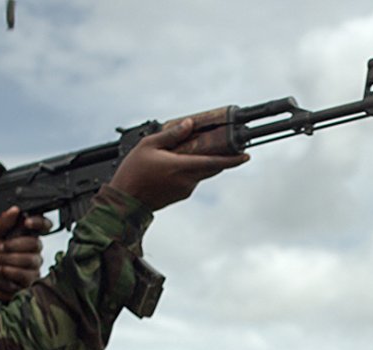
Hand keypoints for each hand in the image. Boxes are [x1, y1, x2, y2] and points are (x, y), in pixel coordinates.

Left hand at [0, 207, 48, 301]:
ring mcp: (34, 266)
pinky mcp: (30, 281)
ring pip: (30, 260)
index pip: (44, 225)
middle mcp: (34, 249)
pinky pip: (25, 275)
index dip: (40, 222)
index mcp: (27, 234)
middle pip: (36, 243)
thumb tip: (15, 209)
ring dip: (9, 259)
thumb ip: (3, 222)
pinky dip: (9, 272)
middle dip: (13, 245)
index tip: (26, 222)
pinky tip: (1, 272)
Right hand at [108, 119, 250, 210]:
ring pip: (201, 172)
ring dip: (200, 161)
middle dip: (219, 155)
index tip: (247, 156)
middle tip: (220, 142)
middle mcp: (188, 181)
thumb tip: (189, 124)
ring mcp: (185, 190)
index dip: (233, 160)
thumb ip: (171, 135)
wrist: (125, 202)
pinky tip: (175, 163)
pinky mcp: (180, 195)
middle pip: (212, 166)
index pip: (215, 162)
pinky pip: (191, 179)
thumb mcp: (149, 146)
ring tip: (184, 150)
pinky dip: (190, 169)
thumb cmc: (133, 173)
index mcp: (183, 167)